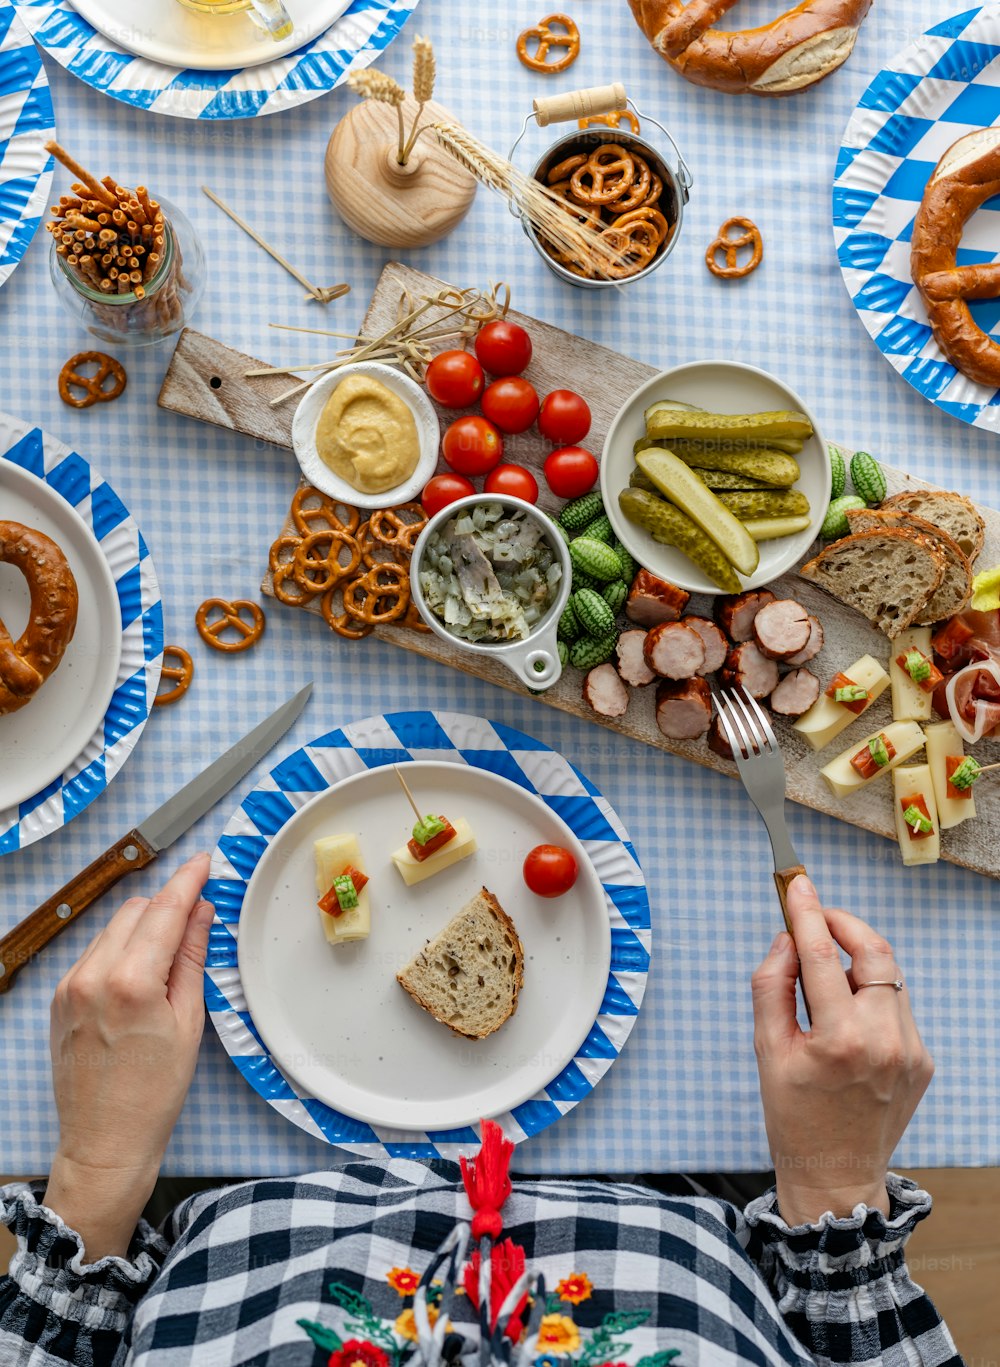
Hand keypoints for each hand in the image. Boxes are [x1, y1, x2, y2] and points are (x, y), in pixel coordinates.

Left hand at [45, 854, 212, 1259]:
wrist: (105, 1141)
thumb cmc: (154, 1093)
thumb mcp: (189, 1021)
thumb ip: (191, 957)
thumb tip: (200, 912)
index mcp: (131, 982)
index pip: (164, 909)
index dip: (188, 880)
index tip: (204, 862)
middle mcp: (92, 976)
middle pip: (135, 911)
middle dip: (167, 905)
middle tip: (197, 916)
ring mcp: (69, 986)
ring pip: (113, 929)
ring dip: (143, 928)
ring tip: (169, 955)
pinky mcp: (60, 998)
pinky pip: (94, 953)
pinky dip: (121, 950)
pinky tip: (140, 974)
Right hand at [751, 875, 933, 1226]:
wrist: (836, 1173)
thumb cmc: (793, 1114)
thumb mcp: (766, 1049)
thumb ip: (771, 986)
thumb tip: (786, 940)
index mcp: (838, 1041)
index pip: (823, 956)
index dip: (807, 913)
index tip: (797, 884)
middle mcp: (883, 1041)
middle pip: (873, 952)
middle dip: (844, 924)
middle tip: (817, 917)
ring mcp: (911, 1051)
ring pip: (890, 976)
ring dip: (858, 961)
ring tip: (827, 974)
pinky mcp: (923, 1059)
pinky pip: (898, 1006)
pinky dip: (871, 996)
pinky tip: (847, 1016)